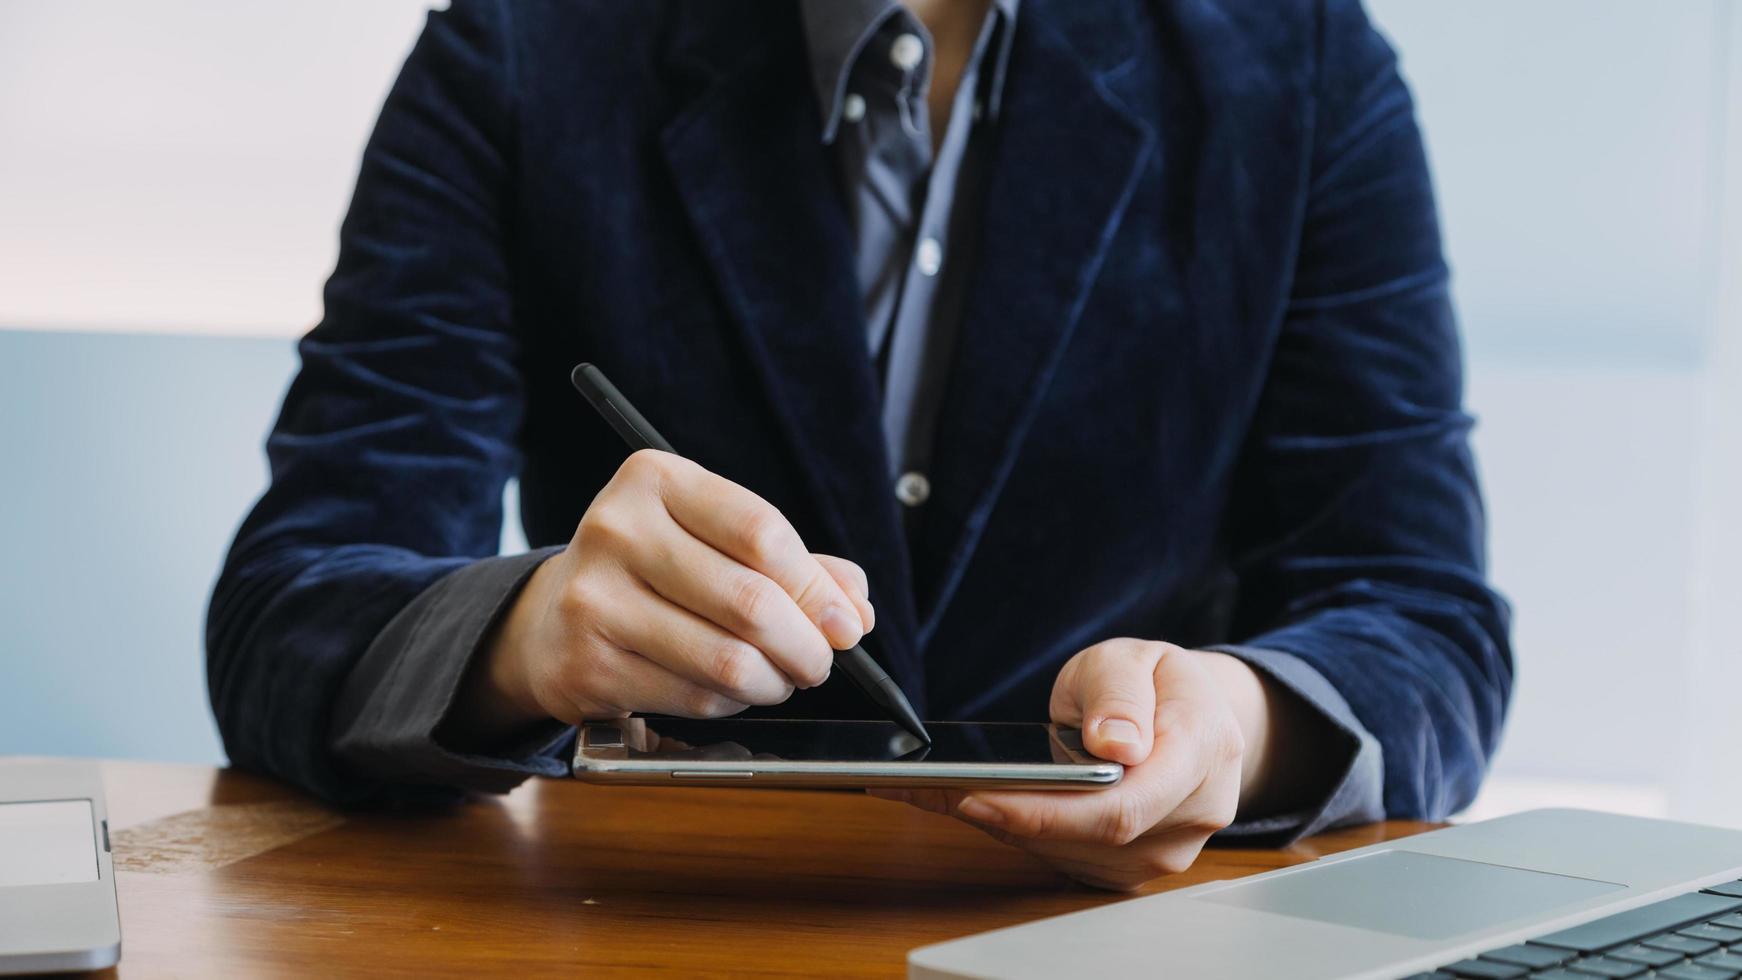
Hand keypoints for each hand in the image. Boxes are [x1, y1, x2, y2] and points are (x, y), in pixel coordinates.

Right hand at [451, 449, 874, 742]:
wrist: (553, 618)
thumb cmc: (654, 572)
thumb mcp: (714, 540)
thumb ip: (794, 564)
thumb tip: (854, 608)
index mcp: (655, 479)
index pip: (760, 532)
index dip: (816, 586)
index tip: (846, 622)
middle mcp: (617, 529)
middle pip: (749, 601)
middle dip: (806, 645)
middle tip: (820, 661)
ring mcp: (595, 599)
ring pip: (726, 659)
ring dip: (773, 681)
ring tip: (780, 678)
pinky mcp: (588, 663)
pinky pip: (693, 696)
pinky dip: (731, 701)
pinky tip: (732, 690)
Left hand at [875, 640, 1299, 890]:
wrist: (1190, 715)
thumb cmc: (1157, 683)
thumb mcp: (1133, 659)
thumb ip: (1120, 696)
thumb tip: (1115, 746)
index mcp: (1203, 751)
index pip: (1121, 806)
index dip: (1045, 812)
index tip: (977, 797)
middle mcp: (1192, 814)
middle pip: (1089, 838)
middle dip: (1006, 816)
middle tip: (927, 791)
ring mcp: (1165, 849)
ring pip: (1069, 853)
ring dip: (1002, 824)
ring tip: (930, 790)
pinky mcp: (1131, 866)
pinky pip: (1065, 857)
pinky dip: (1016, 830)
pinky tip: (971, 801)